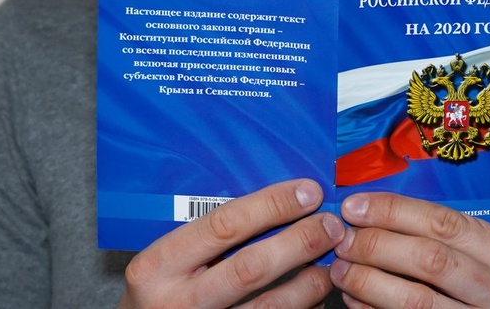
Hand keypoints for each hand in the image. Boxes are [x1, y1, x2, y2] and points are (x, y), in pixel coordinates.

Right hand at [118, 179, 344, 308]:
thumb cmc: (164, 285)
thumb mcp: (169, 255)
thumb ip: (208, 230)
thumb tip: (278, 195)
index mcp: (158, 266)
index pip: (224, 225)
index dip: (272, 206)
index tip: (307, 191)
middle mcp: (179, 301)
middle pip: (252, 267)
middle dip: (300, 241)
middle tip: (330, 223)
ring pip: (271, 306)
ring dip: (311, 279)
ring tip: (331, 257)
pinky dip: (304, 306)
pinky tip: (316, 288)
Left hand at [329, 193, 489, 307]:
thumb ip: (449, 240)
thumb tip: (378, 214)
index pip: (445, 222)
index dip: (392, 211)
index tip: (355, 207)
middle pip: (429, 258)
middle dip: (376, 245)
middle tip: (343, 240)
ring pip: (415, 299)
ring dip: (368, 281)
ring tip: (341, 271)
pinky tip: (356, 301)